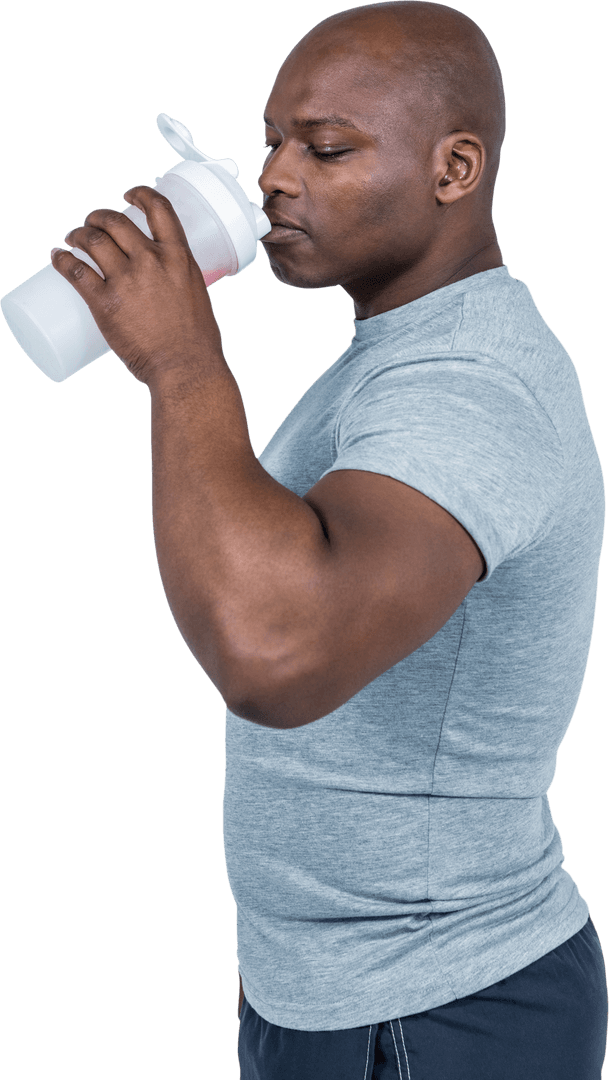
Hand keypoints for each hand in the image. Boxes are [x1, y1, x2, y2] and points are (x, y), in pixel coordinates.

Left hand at [51, 186, 224, 385]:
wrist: (186, 368)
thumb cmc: (196, 342)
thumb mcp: (196, 295)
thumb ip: (178, 282)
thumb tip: (163, 285)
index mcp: (178, 257)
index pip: (158, 208)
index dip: (140, 194)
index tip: (128, 195)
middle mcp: (151, 261)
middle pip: (116, 222)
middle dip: (99, 217)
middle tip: (91, 223)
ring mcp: (126, 280)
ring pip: (93, 241)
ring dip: (78, 233)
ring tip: (72, 238)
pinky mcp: (105, 303)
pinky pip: (75, 271)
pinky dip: (61, 260)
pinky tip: (56, 258)